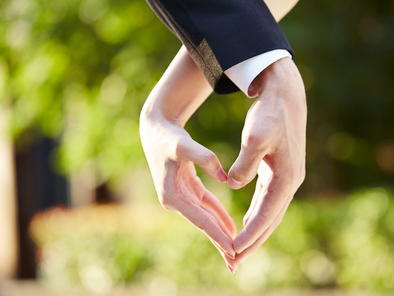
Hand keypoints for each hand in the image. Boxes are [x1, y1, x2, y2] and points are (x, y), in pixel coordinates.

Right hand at [139, 47, 237, 272]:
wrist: (157, 130)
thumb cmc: (168, 137)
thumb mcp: (183, 145)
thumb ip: (204, 158)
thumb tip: (224, 176)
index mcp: (172, 195)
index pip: (200, 219)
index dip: (217, 234)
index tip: (233, 249)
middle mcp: (175, 200)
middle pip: (203, 224)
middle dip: (219, 242)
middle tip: (235, 262)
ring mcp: (181, 196)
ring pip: (205, 218)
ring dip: (220, 233)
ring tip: (235, 251)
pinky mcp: (187, 189)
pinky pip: (206, 206)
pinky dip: (218, 215)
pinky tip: (230, 227)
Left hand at [227, 57, 306, 263]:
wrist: (284, 94)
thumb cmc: (270, 114)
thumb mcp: (255, 138)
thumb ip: (244, 165)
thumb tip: (234, 185)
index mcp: (287, 177)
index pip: (266, 214)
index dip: (250, 234)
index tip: (233, 249)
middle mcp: (290, 181)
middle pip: (271, 219)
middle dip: (253, 241)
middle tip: (235, 261)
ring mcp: (286, 176)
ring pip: (269, 211)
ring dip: (255, 231)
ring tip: (239, 248)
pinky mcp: (278, 170)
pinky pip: (266, 199)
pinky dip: (257, 213)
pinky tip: (246, 221)